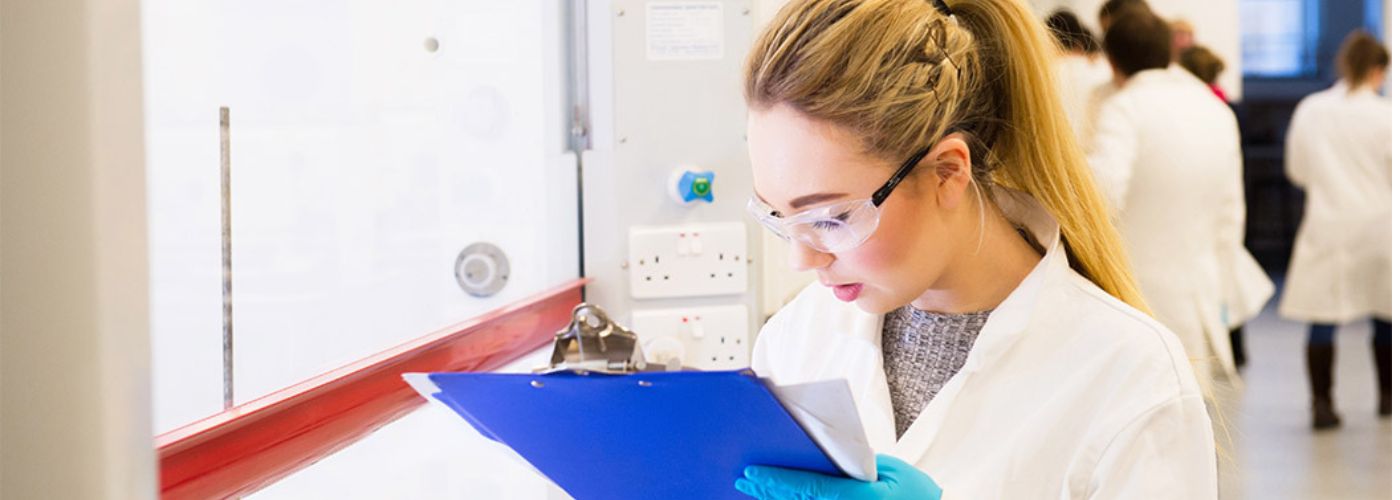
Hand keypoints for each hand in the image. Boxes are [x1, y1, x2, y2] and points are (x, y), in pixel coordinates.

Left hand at [735, 454, 941, 498]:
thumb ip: (853, 462)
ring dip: (774, 499)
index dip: (778, 479)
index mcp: (858, 497)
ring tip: (751, 489)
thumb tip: (818, 454)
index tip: (752, 472)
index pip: (809, 487)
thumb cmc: (911, 490)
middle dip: (768, 490)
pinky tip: (775, 497)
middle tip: (743, 479)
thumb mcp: (887, 469)